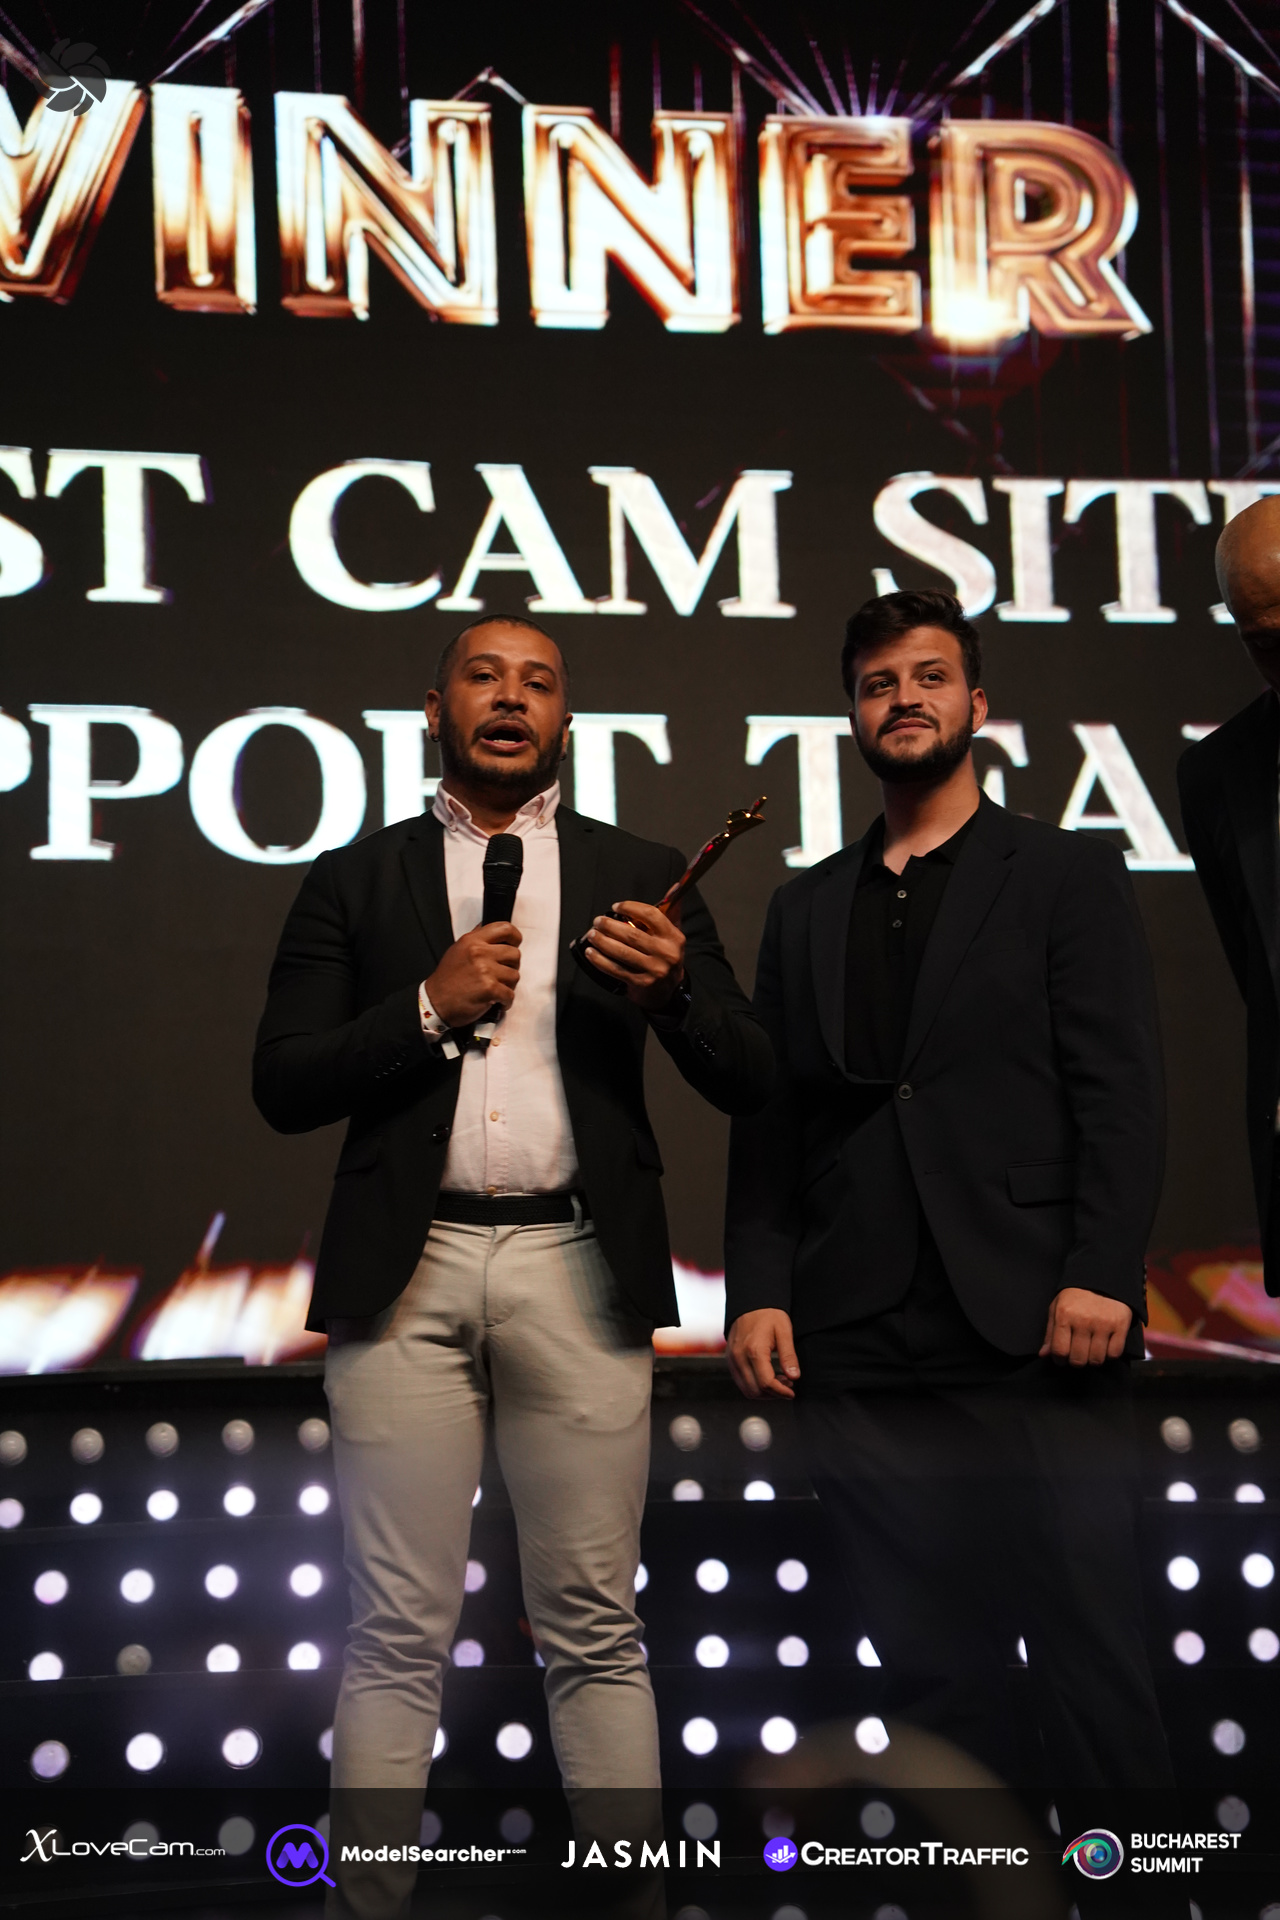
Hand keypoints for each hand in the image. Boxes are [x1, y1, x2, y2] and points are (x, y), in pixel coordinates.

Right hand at [423, 923, 520, 1026]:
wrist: (435, 1002)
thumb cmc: (447, 979)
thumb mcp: (458, 950)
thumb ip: (477, 940)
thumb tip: (493, 932)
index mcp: (472, 940)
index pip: (505, 929)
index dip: (515, 937)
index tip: (514, 945)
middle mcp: (479, 952)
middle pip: (515, 954)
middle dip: (511, 967)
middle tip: (501, 975)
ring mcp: (485, 970)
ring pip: (515, 975)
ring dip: (508, 985)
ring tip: (495, 989)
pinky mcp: (489, 988)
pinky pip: (510, 994)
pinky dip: (505, 1001)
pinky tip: (495, 1001)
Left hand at [582, 898, 686, 1012]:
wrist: (669, 990)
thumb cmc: (667, 956)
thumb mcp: (673, 934)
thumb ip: (671, 911)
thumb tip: (674, 887)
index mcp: (673, 937)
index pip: (651, 915)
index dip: (631, 907)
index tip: (617, 906)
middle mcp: (665, 953)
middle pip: (632, 935)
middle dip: (610, 926)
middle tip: (598, 921)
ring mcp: (653, 969)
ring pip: (622, 952)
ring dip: (602, 942)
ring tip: (592, 934)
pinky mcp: (640, 982)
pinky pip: (616, 969)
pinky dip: (600, 960)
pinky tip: (591, 953)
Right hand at [727, 1308, 799, 1399]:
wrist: (750, 1303)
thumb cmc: (769, 1315)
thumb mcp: (784, 1332)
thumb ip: (788, 1356)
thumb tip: (794, 1377)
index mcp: (754, 1350)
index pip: (766, 1383)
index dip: (781, 1392)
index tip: (792, 1392)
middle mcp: (739, 1357)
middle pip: (755, 1391)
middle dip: (773, 1394)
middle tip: (788, 1386)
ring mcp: (732, 1360)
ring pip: (747, 1390)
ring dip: (764, 1392)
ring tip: (779, 1381)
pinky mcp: (730, 1360)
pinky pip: (741, 1382)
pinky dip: (755, 1386)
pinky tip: (767, 1377)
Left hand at [1039, 1287, 1131, 1365]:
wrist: (1102, 1278)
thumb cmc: (1076, 1296)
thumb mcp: (1057, 1308)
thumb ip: (1050, 1333)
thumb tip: (1044, 1355)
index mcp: (1064, 1315)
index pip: (1060, 1351)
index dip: (1059, 1360)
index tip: (1062, 1358)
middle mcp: (1083, 1320)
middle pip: (1078, 1359)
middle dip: (1076, 1361)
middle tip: (1077, 1354)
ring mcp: (1103, 1323)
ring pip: (1096, 1359)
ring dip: (1092, 1359)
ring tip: (1091, 1349)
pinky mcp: (1120, 1325)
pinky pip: (1114, 1354)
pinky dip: (1109, 1355)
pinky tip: (1104, 1346)